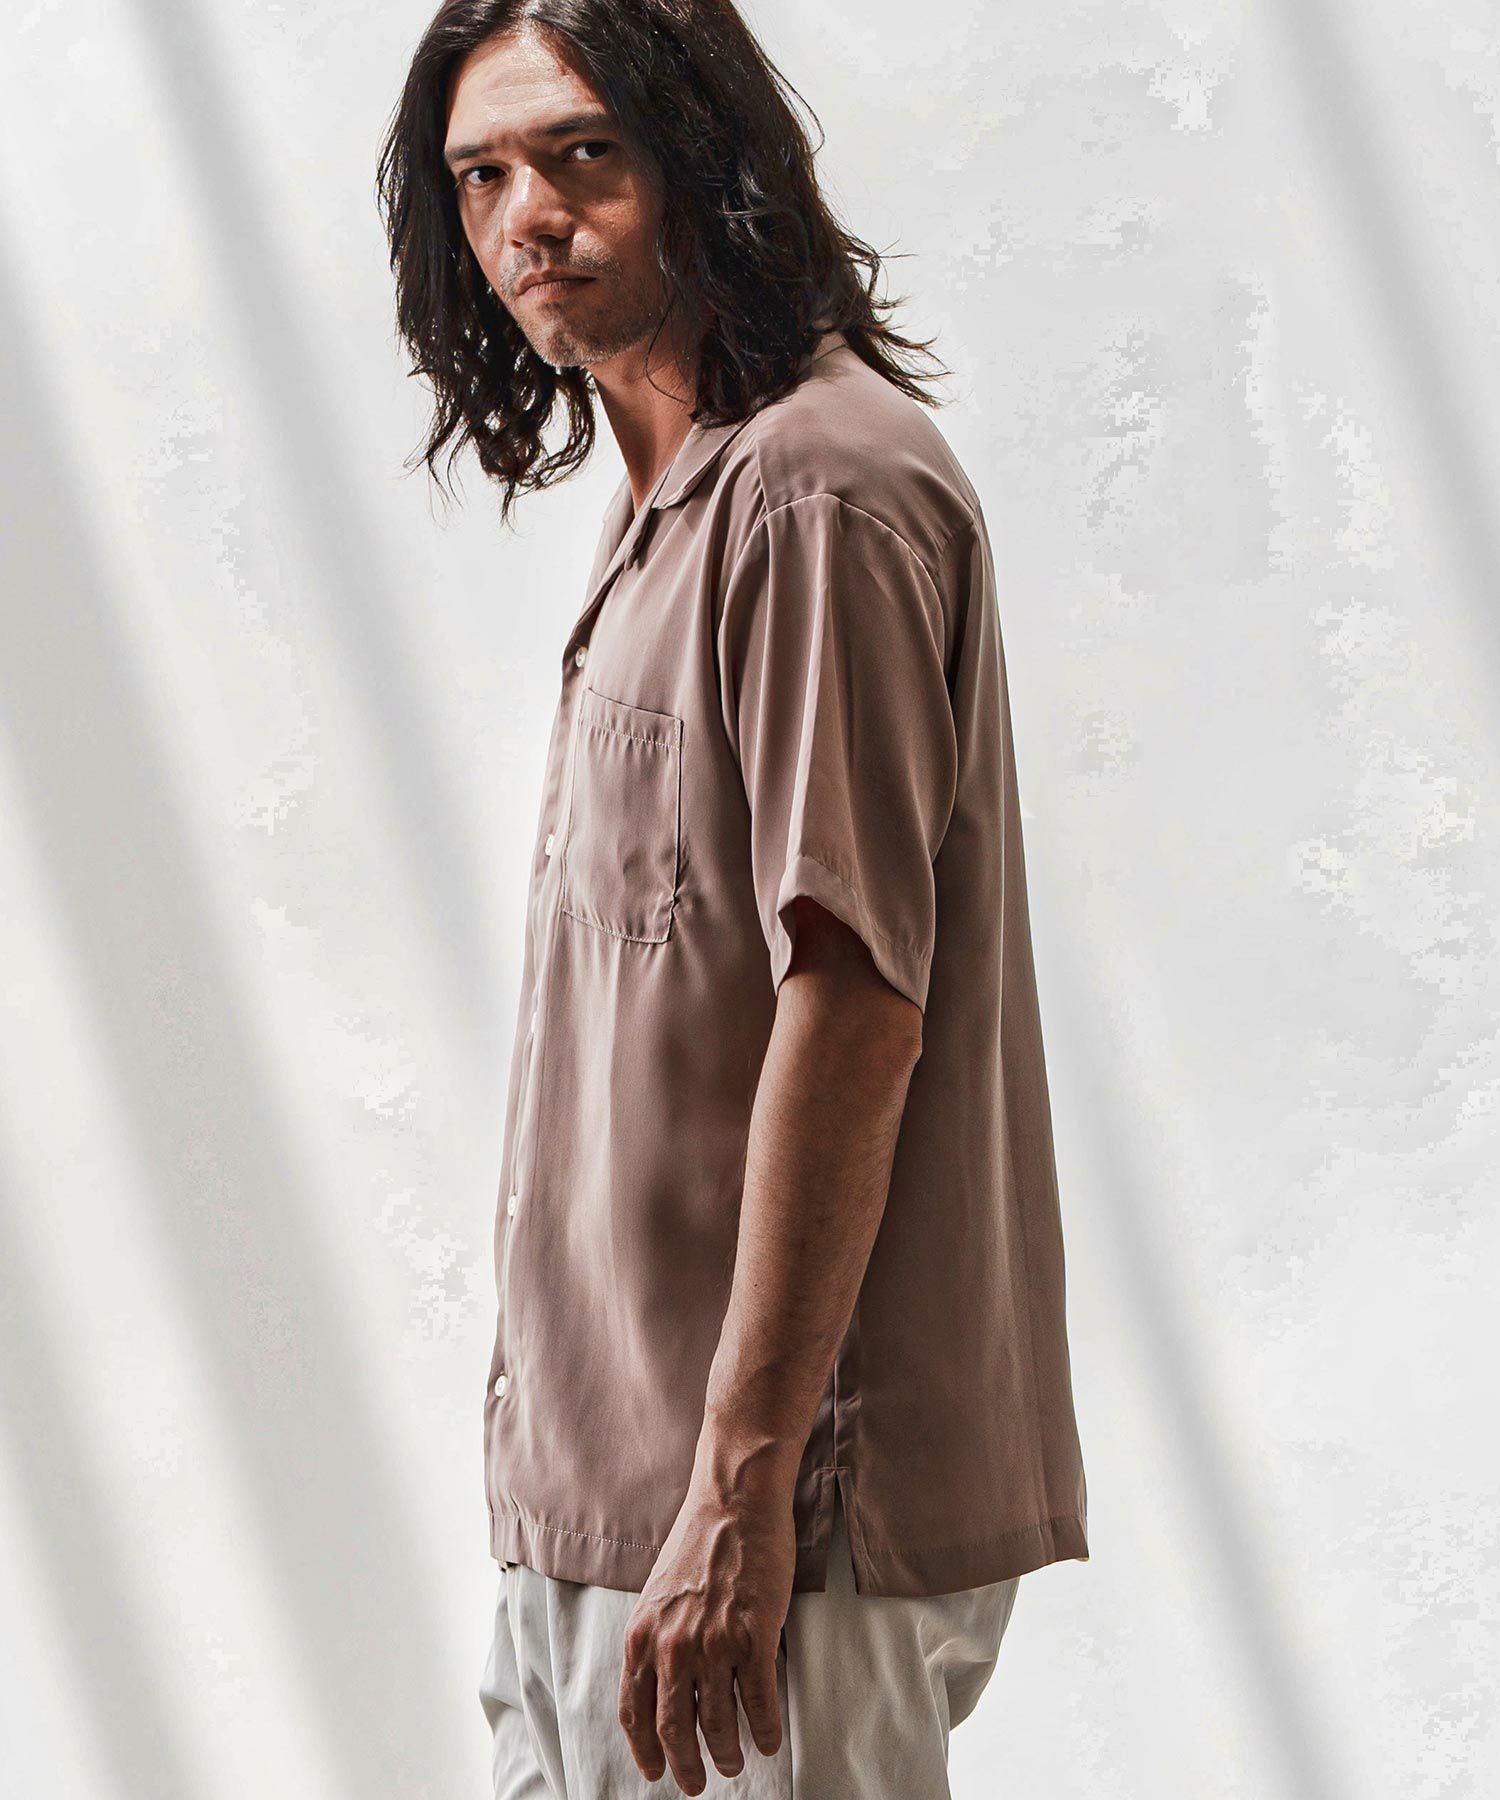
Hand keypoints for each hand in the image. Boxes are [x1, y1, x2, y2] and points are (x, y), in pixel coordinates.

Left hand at [617, 1476, 795, 1792]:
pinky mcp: (754, 1636)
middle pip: (674, 1729)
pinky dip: (765, 1729)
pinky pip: (759, 1702)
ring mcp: (713, 1643)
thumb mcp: (658, 1594)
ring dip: (728, 1752)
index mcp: (642, 1636)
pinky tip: (769, 1740)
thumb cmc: (699, 1541)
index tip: (657, 1771)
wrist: (735, 1499)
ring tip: (736, 1761)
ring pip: (718, 1723)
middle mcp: (672, 1646)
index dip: (646, 1751)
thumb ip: (656, 1640)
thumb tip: (662, 1688)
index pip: (634, 1713)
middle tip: (697, 1782)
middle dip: (686, 1765)